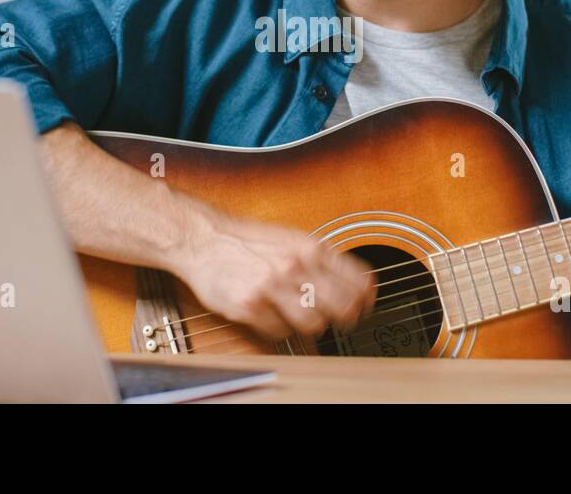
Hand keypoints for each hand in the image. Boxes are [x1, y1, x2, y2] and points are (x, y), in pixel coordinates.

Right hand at [177, 211, 376, 341]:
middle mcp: (295, 265)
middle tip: (340, 320)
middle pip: (343, 307)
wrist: (205, 240)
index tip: (365, 305)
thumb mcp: (291, 238)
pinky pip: (280, 332)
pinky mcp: (251, 306)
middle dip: (346, 318)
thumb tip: (353, 284)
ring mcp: (273, 287)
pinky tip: (272, 315)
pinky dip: (279, 329)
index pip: (357, 278)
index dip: (366, 298)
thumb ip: (320, 259)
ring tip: (299, 315)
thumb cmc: (248, 240)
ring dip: (311, 325)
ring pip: (315, 324)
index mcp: (310, 247)